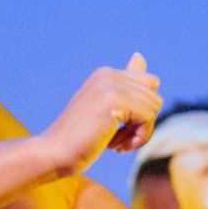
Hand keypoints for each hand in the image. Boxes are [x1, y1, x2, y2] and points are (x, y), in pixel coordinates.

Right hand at [40, 53, 162, 176]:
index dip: (141, 112)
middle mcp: (108, 74)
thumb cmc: (78, 137)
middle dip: (144, 122)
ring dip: (141, 132)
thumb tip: (140, 56)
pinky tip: (117, 147)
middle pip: (155, 96)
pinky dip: (140, 138)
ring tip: (117, 144)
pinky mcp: (113, 101)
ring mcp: (110, 86)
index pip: (150, 85)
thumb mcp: (106, 109)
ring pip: (154, 107)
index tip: (120, 129)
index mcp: (106, 73)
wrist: (53, 152)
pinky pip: (148, 118)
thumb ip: (126, 86)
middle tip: (120, 139)